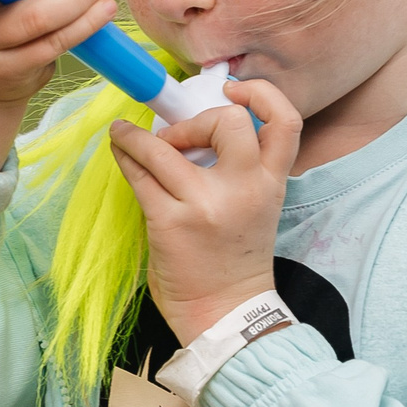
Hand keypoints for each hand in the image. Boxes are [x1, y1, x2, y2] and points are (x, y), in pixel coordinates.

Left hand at [107, 79, 302, 342]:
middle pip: (228, 121)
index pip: (286, 122)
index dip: (261, 94)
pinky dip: (126, 159)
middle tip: (175, 136)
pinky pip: (140, 176)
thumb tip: (188, 133)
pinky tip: (120, 156)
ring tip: (123, 135)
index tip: (233, 91)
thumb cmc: (233, 262)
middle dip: (195, 119)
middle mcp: (244, 188)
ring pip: (165, 147)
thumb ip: (236, 171)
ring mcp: (205, 204)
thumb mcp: (254, 208)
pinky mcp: (170, 222)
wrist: (225, 316)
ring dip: (137, 136)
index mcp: (272, 183)